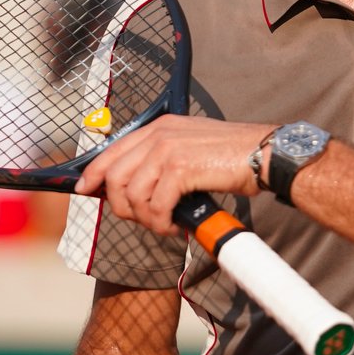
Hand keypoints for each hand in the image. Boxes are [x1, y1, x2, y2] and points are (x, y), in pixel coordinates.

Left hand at [75, 116, 274, 234]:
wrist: (266, 154)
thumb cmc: (236, 156)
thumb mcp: (193, 146)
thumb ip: (166, 158)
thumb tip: (141, 187)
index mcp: (161, 127)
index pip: (113, 151)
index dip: (94, 174)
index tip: (88, 191)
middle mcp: (160, 135)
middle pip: (115, 177)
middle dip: (123, 207)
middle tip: (144, 221)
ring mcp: (169, 150)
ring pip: (132, 195)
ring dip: (146, 220)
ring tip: (165, 225)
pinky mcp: (181, 169)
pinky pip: (155, 207)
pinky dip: (162, 224)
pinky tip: (177, 227)